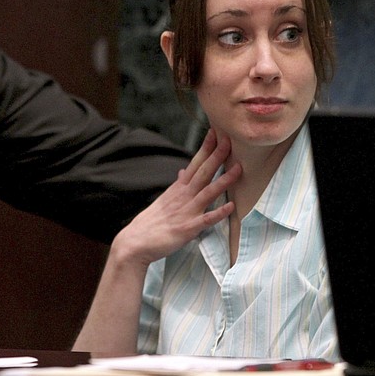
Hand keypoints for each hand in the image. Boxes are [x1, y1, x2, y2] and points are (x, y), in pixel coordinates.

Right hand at [112, 129, 239, 267]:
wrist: (136, 242)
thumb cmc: (151, 222)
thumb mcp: (164, 199)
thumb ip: (177, 186)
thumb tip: (183, 172)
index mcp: (178, 188)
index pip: (194, 163)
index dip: (206, 148)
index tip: (215, 133)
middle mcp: (183, 196)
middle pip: (202, 172)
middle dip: (216, 156)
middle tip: (228, 140)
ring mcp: (186, 211)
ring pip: (208, 192)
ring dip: (224, 180)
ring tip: (238, 169)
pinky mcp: (187, 228)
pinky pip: (206, 219)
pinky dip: (219, 212)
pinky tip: (231, 206)